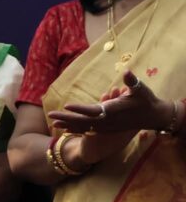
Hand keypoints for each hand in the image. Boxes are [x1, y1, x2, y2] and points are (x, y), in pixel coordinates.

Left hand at [48, 72, 172, 134]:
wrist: (152, 116)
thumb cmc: (145, 100)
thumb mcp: (140, 89)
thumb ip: (132, 81)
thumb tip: (127, 71)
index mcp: (113, 110)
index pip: (92, 110)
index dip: (79, 109)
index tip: (66, 106)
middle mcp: (107, 121)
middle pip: (83, 121)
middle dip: (66, 118)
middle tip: (50, 116)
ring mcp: (106, 126)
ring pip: (83, 127)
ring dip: (68, 125)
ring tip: (53, 124)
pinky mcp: (106, 128)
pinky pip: (88, 130)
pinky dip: (76, 129)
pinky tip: (66, 129)